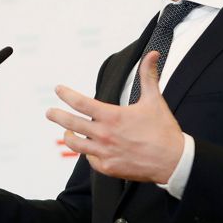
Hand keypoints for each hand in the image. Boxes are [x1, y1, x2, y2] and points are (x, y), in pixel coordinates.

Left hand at [46, 51, 183, 182]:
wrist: (173, 161)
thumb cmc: (164, 130)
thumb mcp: (155, 100)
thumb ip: (148, 76)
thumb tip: (152, 54)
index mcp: (112, 116)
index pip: (80, 103)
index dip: (66, 94)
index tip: (58, 89)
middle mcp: (104, 135)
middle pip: (71, 123)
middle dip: (57, 116)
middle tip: (49, 112)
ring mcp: (104, 153)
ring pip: (76, 144)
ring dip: (68, 136)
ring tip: (66, 131)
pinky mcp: (108, 168)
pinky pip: (90, 160)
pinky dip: (88, 153)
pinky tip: (88, 149)